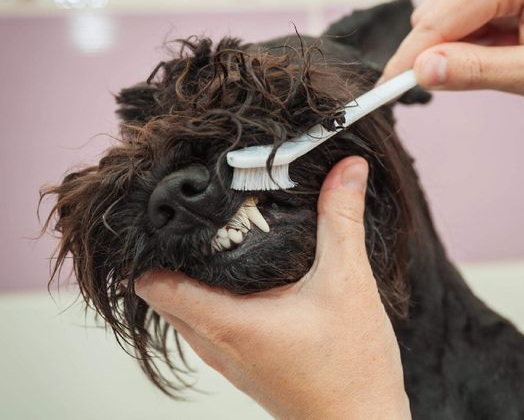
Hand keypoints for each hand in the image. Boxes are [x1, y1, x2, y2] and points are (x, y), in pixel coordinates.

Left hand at [135, 157, 410, 419]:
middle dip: (174, 255)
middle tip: (199, 217)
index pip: (154, 284)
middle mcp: (217, 344)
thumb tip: (348, 169)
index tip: (170, 213)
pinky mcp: (246, 365)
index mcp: (227, 323)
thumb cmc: (353, 371)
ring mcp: (229, 359)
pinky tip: (249, 279)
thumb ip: (342, 220)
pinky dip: (214, 300)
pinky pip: (210, 326)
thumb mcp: (348, 283)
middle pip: (165, 294)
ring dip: (195, 279)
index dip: (154, 246)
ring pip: (188, 312)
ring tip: (222, 240)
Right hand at [382, 0, 523, 102]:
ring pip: (455, 10)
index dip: (409, 56)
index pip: (440, 18)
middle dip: (434, 52)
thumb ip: (479, 71)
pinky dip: (478, 36)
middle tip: (440, 85)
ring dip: (458, 45)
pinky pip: (477, 9)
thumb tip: (424, 72)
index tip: (386, 86)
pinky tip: (504, 49)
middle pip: (442, 10)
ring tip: (502, 62)